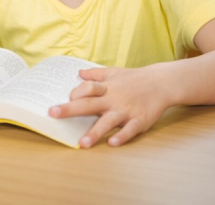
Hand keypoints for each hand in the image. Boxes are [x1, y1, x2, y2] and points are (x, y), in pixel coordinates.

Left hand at [49, 66, 170, 147]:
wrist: (161, 83)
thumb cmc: (134, 78)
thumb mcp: (114, 72)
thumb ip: (95, 74)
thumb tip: (78, 72)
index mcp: (106, 87)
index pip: (86, 88)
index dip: (74, 93)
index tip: (66, 98)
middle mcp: (113, 99)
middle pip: (89, 104)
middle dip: (70, 109)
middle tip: (53, 113)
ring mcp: (126, 111)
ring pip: (107, 122)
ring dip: (95, 132)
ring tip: (82, 143)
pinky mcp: (139, 120)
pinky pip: (129, 130)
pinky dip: (121, 136)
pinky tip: (111, 143)